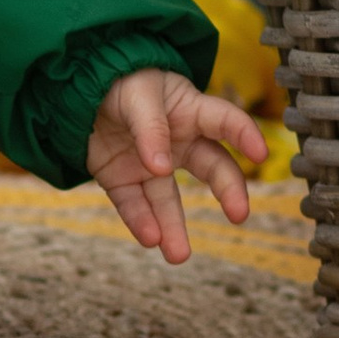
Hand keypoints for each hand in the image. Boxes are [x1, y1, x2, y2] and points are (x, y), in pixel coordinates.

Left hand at [86, 67, 264, 262]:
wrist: (77, 89)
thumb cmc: (120, 81)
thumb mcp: (138, 95)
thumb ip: (151, 129)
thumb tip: (161, 168)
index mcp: (190, 111)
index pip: (226, 122)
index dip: (245, 135)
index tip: (260, 154)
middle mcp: (178, 143)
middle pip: (211, 168)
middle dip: (228, 191)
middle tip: (239, 215)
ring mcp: (150, 165)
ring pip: (168, 200)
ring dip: (173, 227)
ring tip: (178, 256)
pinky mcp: (122, 180)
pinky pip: (133, 204)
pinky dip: (140, 222)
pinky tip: (150, 239)